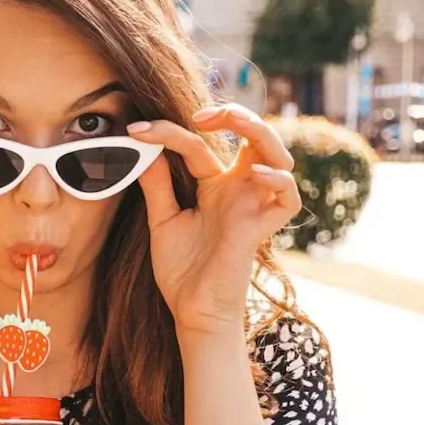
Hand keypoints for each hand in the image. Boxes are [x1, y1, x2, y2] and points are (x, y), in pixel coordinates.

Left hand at [128, 105, 300, 333]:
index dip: (169, 132)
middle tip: (201, 114)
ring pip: (278, 156)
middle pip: (254, 137)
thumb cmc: (181, 270)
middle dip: (235, 114)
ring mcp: (252, 206)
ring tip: (231, 120)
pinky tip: (252, 173)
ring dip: (260, 132)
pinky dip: (276, 180)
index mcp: (213, 186)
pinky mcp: (262, 228)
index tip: (136, 130)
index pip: (199, 145)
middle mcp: (237, 190)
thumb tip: (144, 149)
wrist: (191, 310)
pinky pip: (287, 197)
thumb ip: (158, 186)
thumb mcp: (162, 220)